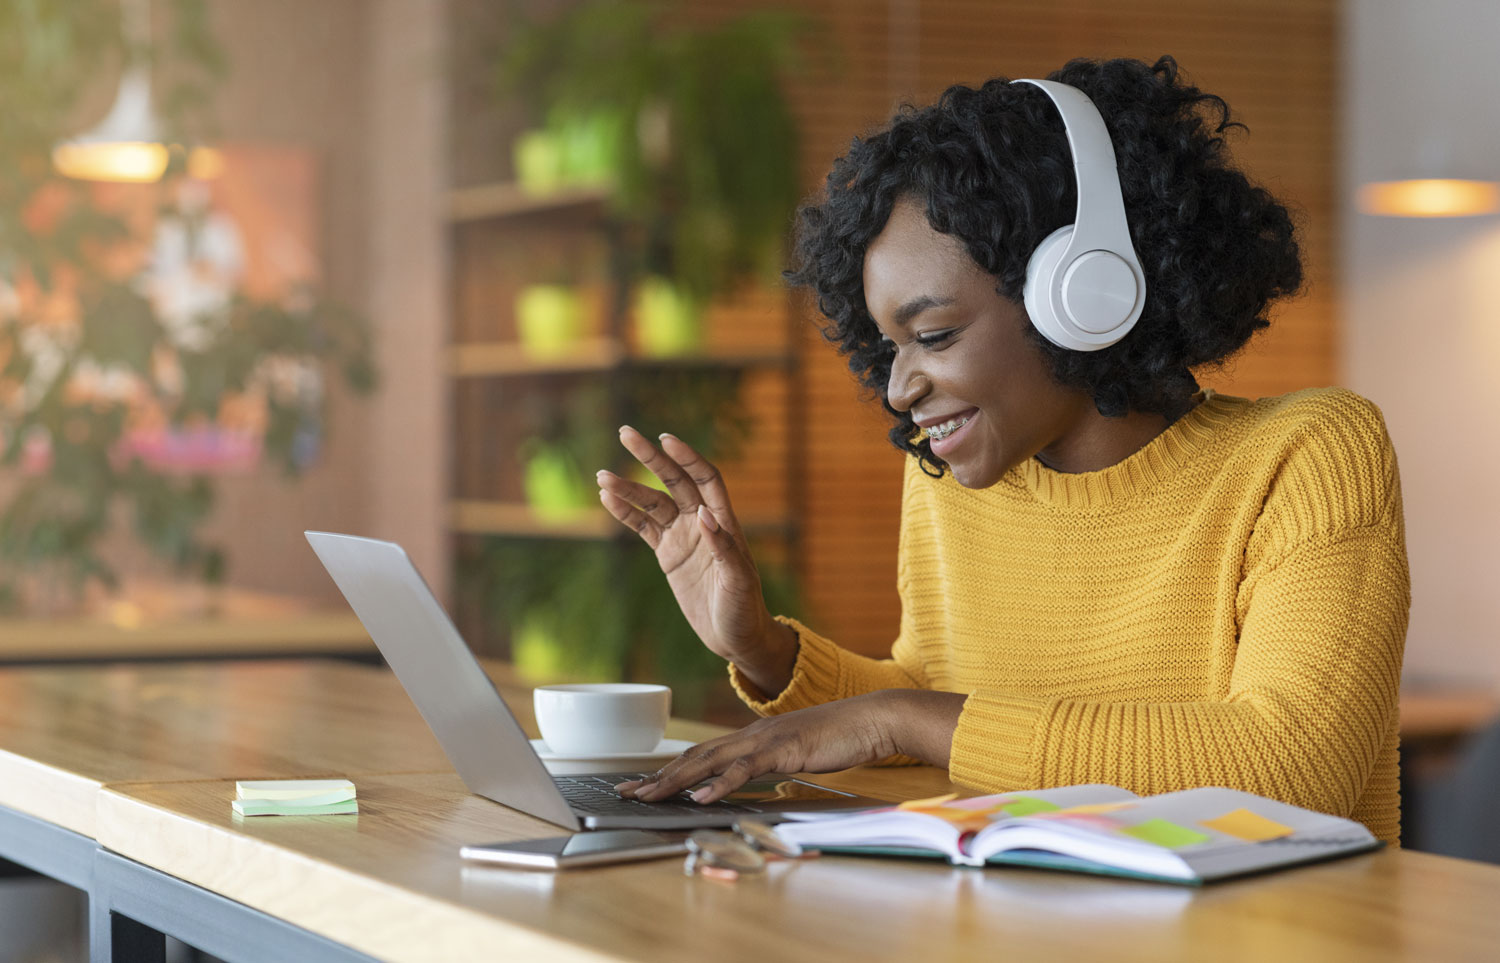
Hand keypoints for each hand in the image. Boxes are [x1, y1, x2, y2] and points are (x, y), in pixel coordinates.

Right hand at [597, 426, 795, 694]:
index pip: (704, 478)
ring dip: (628, 487)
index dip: (687, 457)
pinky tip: (606, 498)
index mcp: (724, 521)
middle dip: (650, 457)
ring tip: (602, 475)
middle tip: (625, 433)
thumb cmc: (744, 609)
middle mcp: (702, 522)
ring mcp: (682, 536)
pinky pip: (643, 527)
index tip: (665, 439)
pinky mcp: (668, 554)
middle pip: (674, 480)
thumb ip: (724, 548)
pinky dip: (625, 513)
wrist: (734, 638)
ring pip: (652, 503)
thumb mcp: (738, 581)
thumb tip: (704, 514)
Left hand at [616, 690, 967, 804]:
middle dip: (657, 776)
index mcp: (752, 737)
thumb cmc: (840, 738)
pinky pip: (745, 768)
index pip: (701, 754)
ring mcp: (766, 740)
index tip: (642, 784)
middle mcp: (751, 734)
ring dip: (675, 780)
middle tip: (625, 792)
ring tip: (648, 796)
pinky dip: (720, 783)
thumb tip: (750, 783)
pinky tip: (700, 796)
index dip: (669, 770)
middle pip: (694, 756)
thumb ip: (770, 766)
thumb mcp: (796, 755)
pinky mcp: (784, 750)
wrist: (872, 719)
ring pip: (710, 761)